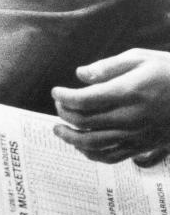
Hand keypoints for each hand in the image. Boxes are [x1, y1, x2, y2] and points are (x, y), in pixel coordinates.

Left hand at [52, 48, 169, 164]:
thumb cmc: (168, 72)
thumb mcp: (140, 58)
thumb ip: (107, 67)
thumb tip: (80, 75)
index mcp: (128, 93)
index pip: (84, 100)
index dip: (64, 97)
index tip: (56, 92)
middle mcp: (131, 117)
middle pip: (85, 122)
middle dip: (64, 115)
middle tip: (57, 107)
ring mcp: (138, 135)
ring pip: (95, 144)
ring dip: (71, 139)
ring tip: (59, 130)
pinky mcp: (144, 146)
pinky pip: (112, 157)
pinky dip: (92, 154)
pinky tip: (82, 146)